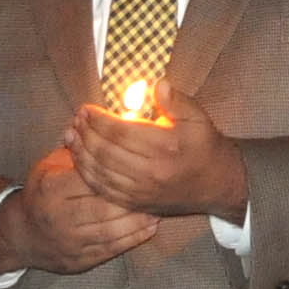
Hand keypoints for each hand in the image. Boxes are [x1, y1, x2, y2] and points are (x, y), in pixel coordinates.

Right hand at [0, 146, 155, 278]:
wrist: (21, 235)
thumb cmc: (42, 193)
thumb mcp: (49, 167)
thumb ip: (75, 151)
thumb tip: (94, 124)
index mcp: (52, 189)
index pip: (91, 179)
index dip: (117, 174)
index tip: (140, 167)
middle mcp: (59, 217)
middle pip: (104, 208)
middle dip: (133, 201)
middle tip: (156, 192)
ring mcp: (69, 242)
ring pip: (111, 232)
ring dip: (138, 222)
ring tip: (158, 210)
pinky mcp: (79, 261)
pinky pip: (111, 250)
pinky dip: (133, 239)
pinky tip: (149, 228)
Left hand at [65, 89, 248, 222]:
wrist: (217, 185)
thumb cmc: (205, 146)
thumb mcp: (198, 118)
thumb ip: (176, 101)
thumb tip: (157, 84)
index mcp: (165, 147)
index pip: (120, 132)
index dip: (99, 119)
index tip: (87, 108)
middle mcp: (151, 172)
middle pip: (105, 152)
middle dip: (86, 134)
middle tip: (76, 119)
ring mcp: (142, 191)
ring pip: (100, 172)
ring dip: (80, 153)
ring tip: (70, 135)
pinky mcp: (136, 204)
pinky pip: (103, 190)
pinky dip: (87, 174)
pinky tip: (79, 160)